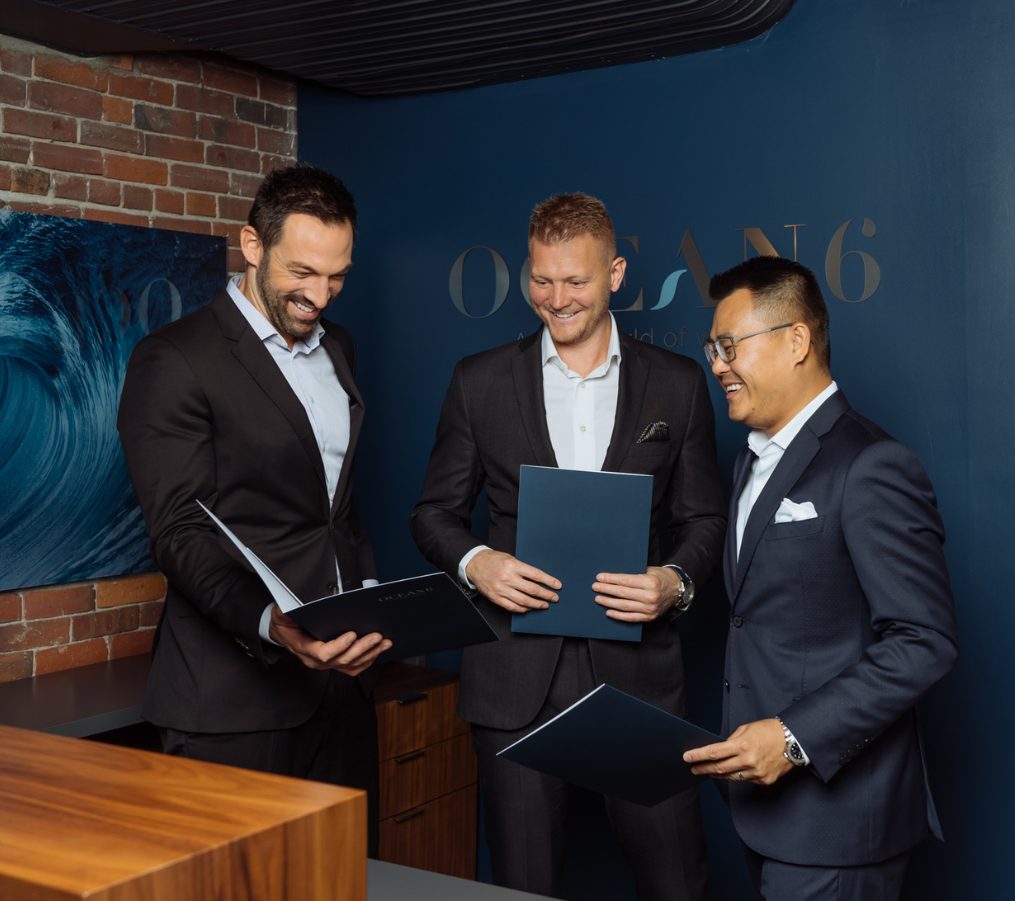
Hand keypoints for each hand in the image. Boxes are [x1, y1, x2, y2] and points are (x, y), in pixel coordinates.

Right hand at [269, 606, 390, 675]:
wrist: (282, 632)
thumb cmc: (285, 621)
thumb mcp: (282, 612)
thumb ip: (289, 609)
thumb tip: (300, 603)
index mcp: (304, 647)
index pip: (323, 653)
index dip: (338, 646)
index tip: (351, 634)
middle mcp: (316, 660)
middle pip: (342, 660)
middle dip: (362, 648)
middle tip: (377, 636)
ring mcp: (327, 663)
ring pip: (351, 665)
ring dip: (370, 654)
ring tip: (385, 642)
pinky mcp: (335, 663)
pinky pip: (353, 667)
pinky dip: (367, 660)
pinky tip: (378, 650)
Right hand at [466, 549, 559, 613]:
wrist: (475, 564)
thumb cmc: (494, 560)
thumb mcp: (510, 558)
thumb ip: (523, 569)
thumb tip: (540, 579)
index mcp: (513, 565)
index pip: (536, 575)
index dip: (549, 581)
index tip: (558, 586)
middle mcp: (507, 578)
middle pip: (532, 590)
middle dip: (546, 595)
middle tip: (554, 597)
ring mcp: (501, 589)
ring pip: (524, 601)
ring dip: (537, 604)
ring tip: (544, 605)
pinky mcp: (496, 598)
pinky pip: (512, 607)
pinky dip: (523, 609)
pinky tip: (529, 608)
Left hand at [593, 566, 682, 621]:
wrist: (677, 589)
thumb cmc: (660, 577)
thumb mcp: (649, 570)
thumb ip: (633, 574)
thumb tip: (612, 576)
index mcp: (650, 582)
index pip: (624, 581)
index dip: (610, 579)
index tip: (599, 577)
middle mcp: (650, 596)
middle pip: (622, 593)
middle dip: (606, 589)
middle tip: (595, 587)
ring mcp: (650, 608)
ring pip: (624, 606)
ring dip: (609, 602)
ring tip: (598, 598)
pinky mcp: (649, 617)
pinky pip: (630, 617)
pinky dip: (618, 615)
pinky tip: (608, 612)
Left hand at [682, 718, 794, 785]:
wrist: (793, 741)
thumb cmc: (769, 731)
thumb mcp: (746, 729)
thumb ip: (732, 740)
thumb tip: (720, 749)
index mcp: (742, 745)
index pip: (714, 752)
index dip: (698, 756)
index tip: (687, 757)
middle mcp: (748, 761)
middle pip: (719, 769)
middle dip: (703, 769)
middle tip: (694, 768)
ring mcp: (756, 773)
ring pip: (731, 777)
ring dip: (718, 774)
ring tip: (709, 771)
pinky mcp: (764, 780)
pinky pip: (746, 779)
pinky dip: (738, 775)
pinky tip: (734, 770)